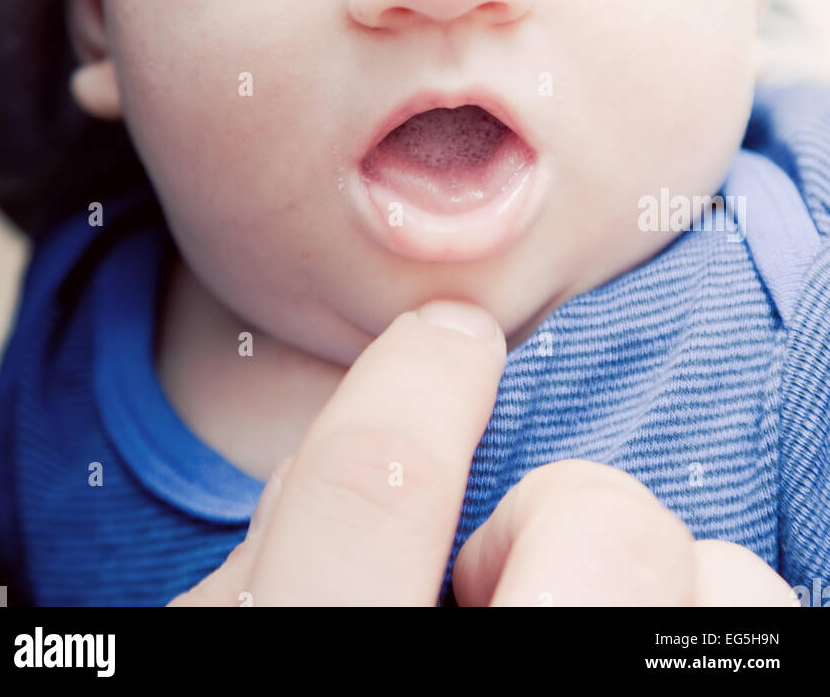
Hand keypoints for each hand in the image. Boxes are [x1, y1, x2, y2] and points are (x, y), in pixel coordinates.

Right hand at [167, 301, 797, 607]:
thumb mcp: (234, 648)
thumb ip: (284, 544)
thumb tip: (399, 397)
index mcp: (324, 664)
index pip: (364, 494)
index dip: (417, 384)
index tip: (449, 340)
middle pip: (594, 525)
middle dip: (563, 508)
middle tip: (506, 575)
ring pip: (724, 580)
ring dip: (670, 574)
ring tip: (590, 626)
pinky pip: (769, 613)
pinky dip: (721, 607)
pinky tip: (653, 647)